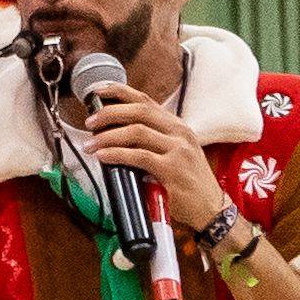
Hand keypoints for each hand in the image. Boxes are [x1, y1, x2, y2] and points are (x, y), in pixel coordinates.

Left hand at [80, 80, 226, 229]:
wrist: (211, 208)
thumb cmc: (186, 182)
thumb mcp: (172, 153)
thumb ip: (149, 140)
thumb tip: (111, 132)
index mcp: (177, 126)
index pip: (146, 101)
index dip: (119, 92)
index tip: (96, 91)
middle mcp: (179, 133)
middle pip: (139, 111)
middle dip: (109, 113)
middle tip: (89, 122)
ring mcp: (178, 149)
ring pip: (136, 131)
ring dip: (107, 136)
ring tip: (90, 144)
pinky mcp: (173, 169)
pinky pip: (139, 156)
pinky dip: (116, 154)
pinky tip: (103, 156)